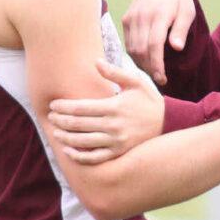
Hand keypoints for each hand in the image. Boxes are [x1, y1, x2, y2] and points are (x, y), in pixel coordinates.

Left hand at [47, 59, 164, 164]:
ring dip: (65, 138)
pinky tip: (68, 151)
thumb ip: (115, 72)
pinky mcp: (118, 153)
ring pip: (82, 142)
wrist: (169, 123)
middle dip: (60, 121)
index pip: (81, 107)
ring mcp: (115, 142)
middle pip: (78, 124)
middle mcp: (113, 126)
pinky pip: (94, 158)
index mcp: (114, 107)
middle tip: (50, 117)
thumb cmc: (149, 100)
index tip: (53, 104)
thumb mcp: (136, 82)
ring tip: (55, 133)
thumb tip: (96, 62)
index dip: (63, 107)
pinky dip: (79, 156)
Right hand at [121, 0, 195, 86]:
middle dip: (149, 68)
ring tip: (154, 71)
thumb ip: (181, 30)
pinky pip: (128, 43)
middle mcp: (142, 16)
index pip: (154, 45)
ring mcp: (131, 17)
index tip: (162, 79)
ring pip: (132, 49)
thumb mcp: (187, 11)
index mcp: (159, 14)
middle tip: (160, 79)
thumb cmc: (178, 0)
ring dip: (142, 64)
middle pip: (141, 50)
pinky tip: (146, 60)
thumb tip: (177, 48)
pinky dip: (135, 55)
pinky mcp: (126, 19)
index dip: (157, 65)